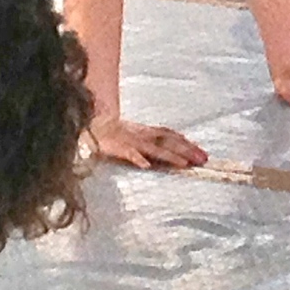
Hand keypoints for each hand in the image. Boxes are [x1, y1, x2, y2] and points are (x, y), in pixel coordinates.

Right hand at [90, 116, 206, 169]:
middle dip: (186, 150)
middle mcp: (140, 134)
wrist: (85, 124)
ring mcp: (128, 140)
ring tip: (184, 165)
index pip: (169, 134)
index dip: (185, 142)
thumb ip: (147, 143)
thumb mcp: (131, 136)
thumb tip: (161, 156)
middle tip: (203, 160)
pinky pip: (126, 152)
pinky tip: (146, 166)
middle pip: (167, 140)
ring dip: (169, 155)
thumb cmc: (109, 132)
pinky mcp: (114, 146)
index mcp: (144, 131)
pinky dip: (136, 157)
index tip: (202, 153)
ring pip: (152, 147)